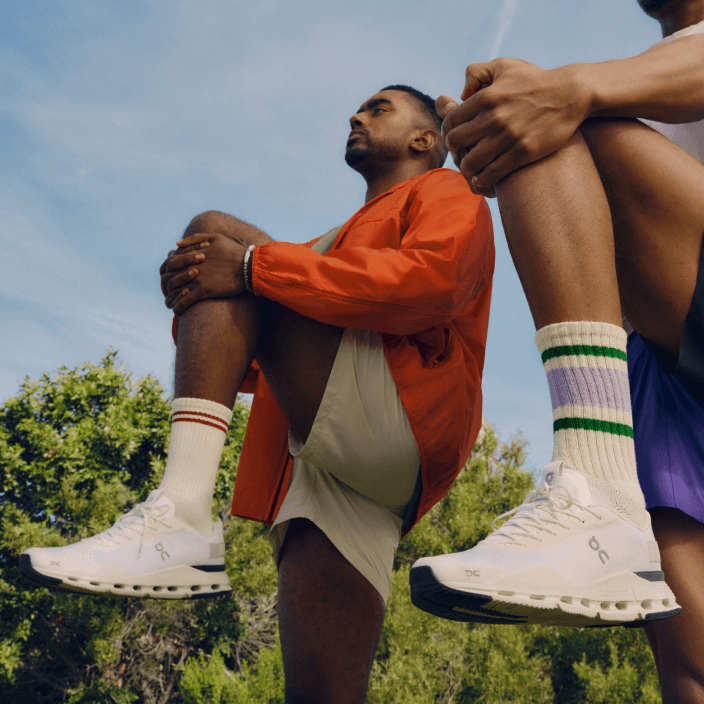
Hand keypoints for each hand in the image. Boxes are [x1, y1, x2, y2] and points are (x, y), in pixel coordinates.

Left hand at [159, 233, 247, 313]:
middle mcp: (191, 265)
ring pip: (174, 290)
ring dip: (169, 299)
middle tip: (168, 294)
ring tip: (170, 304)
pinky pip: (184, 300)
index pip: (170, 262)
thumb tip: (176, 244)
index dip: (168, 272)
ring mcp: (196, 278)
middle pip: (169, 276)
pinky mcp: (204, 290)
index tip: (171, 278)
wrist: (249, 266)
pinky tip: (177, 312)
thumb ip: (194, 239)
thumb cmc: (234, 252)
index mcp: (192, 254)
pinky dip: (178, 307)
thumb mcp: (215, 238)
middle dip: (165, 287)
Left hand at [438, 58, 589, 194]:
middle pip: (456, 143)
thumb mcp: (505, 66)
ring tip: (470, 169)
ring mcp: (507, 137)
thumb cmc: (535, 81)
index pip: (451, 122)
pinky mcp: (522, 153)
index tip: (454, 138)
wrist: (571, 94)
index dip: (448, 133)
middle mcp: (493, 118)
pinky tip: (482, 178)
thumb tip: (461, 93)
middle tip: (460, 154)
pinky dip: (482, 179)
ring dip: (466, 168)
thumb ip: (477, 73)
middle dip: (455, 151)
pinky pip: (491, 173)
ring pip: (471, 162)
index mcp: (485, 98)